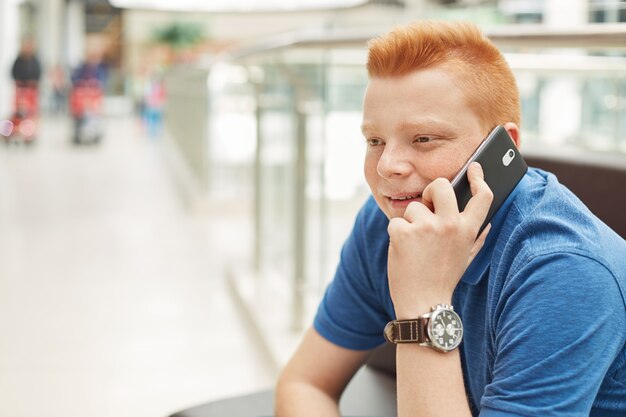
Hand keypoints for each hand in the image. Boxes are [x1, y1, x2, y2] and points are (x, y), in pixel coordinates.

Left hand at [387, 162, 492, 318]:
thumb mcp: (465, 258)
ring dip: (410, 223)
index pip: (482, 196)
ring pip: (413, 207)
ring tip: (415, 246)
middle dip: (431, 190)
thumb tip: (487, 222)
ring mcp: (426, 227)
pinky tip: (403, 251)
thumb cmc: (443, 279)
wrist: (423, 302)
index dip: (479, 178)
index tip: (474, 167)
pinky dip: (395, 235)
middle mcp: (449, 224)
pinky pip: (396, 221)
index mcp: (468, 230)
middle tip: (427, 204)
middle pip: (441, 185)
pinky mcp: (403, 232)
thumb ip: (476, 238)